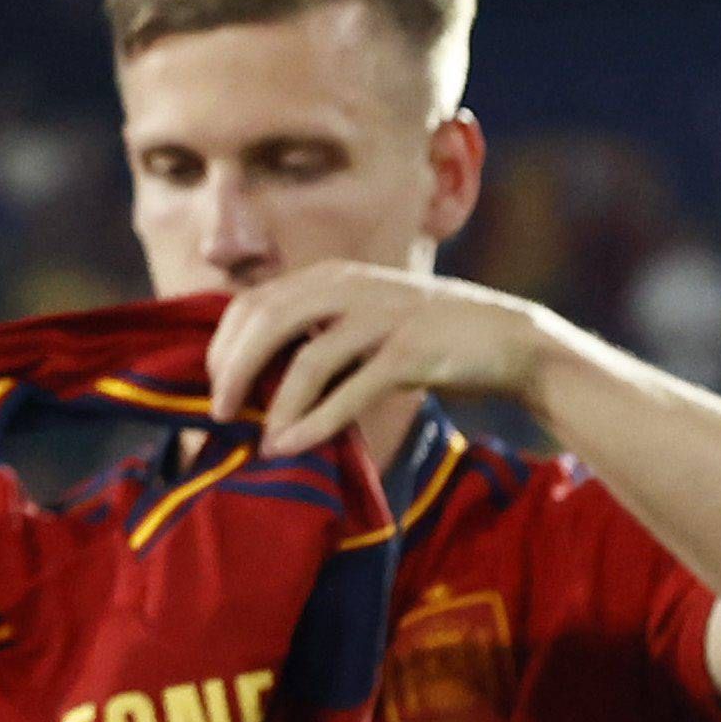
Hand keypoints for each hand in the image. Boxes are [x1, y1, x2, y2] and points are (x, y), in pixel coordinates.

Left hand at [208, 262, 557, 458]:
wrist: (508, 339)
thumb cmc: (426, 336)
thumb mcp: (363, 319)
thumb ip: (317, 332)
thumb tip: (255, 376)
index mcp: (330, 276)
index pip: (254, 300)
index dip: (223, 343)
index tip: (212, 384)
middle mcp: (349, 287)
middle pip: (267, 320)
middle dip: (232, 368)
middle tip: (219, 412)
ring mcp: (380, 316)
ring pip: (307, 357)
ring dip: (275, 404)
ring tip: (259, 440)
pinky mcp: (410, 351)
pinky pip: (351, 390)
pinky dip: (316, 421)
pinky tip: (294, 445)